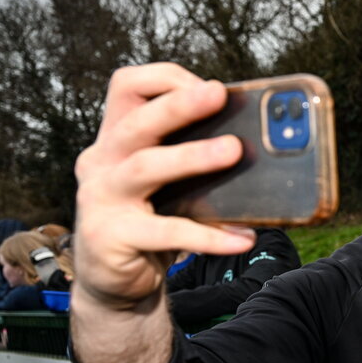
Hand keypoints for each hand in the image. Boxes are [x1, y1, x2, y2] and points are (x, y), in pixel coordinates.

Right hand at [74, 63, 254, 308]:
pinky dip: (209, 236)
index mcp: (116, 138)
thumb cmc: (151, 222)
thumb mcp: (167, 183)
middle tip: (218, 95)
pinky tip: (243, 237)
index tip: (210, 88)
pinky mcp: (110, 236)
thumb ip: (192, 158)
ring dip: (192, 156)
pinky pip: (166, 232)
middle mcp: (101, 161)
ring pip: (145, 167)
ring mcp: (101, 198)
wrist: (115, 281)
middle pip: (137, 122)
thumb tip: (261, 144)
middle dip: (179, 105)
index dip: (167, 80)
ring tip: (235, 151)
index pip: (127, 86)